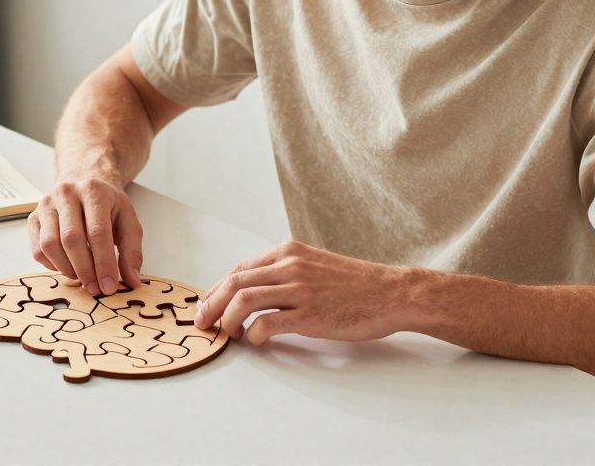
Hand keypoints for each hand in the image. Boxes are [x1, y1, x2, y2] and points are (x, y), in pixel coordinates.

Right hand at [26, 176, 143, 295]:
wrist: (84, 181)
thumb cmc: (107, 205)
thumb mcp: (128, 221)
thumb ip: (132, 251)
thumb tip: (132, 281)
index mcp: (94, 191)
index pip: (97, 233)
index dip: (103, 264)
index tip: (109, 286)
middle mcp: (66, 193)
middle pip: (71, 239)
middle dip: (85, 270)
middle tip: (95, 288)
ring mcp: (46, 205)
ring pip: (50, 244)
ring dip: (66, 269)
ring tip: (82, 277)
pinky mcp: (33, 217)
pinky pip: (37, 249)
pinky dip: (51, 265)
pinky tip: (67, 266)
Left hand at [193, 240, 412, 345]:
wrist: (392, 293)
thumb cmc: (355, 284)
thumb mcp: (315, 266)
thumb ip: (285, 273)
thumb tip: (253, 292)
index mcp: (288, 252)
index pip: (239, 269)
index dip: (216, 289)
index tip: (206, 305)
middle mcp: (290, 265)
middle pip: (235, 282)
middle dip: (211, 304)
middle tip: (202, 323)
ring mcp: (300, 288)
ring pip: (245, 299)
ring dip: (227, 319)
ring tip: (226, 334)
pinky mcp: (311, 313)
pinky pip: (268, 322)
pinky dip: (254, 334)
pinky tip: (255, 341)